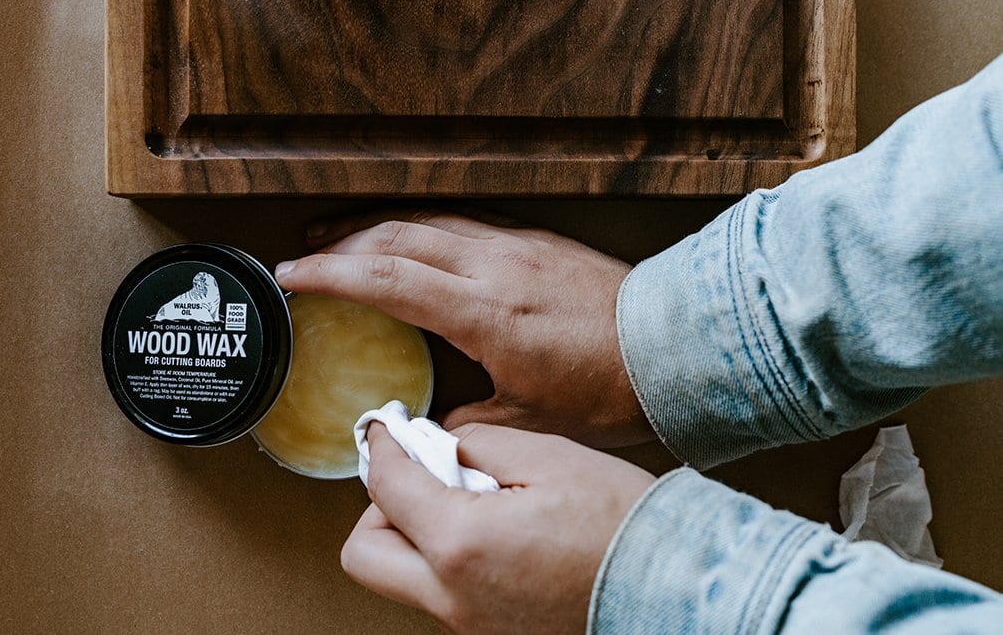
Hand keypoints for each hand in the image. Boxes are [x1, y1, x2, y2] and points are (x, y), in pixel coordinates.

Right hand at [274, 210, 653, 446]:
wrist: (673, 347)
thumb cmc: (609, 388)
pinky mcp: (537, 240)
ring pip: (429, 220)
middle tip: (306, 253)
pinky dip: (425, 222)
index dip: (331, 275)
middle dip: (342, 241)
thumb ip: (471, 426)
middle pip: (397, 237)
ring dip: (378, 225)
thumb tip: (436, 432)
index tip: (292, 277)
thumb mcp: (531, 422)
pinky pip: (465, 218)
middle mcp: (494, 267)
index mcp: (485, 313)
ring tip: (344, 235)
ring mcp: (516, 246)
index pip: (387, 280)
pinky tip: (415, 232)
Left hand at [342, 423, 655, 633]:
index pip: (386, 487)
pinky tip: (496, 530)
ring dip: (416, 533)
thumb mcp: (548, 457)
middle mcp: (453, 597)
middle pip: (364, 554)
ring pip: (402, 577)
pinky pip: (443, 592)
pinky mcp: (492, 634)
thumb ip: (477, 444)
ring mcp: (471, 624)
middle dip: (380, 508)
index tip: (386, 429)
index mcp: (460, 544)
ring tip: (471, 500)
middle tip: (420, 477)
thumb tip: (438, 444)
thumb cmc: (621, 524)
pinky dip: (449, 557)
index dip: (381, 446)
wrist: (678, 588)